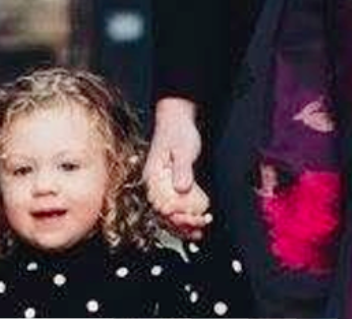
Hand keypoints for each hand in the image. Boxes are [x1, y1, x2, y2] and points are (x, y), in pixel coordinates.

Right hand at [145, 98, 212, 239]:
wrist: (177, 119)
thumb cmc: (177, 131)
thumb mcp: (182, 149)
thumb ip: (182, 169)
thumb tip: (181, 188)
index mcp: (151, 177)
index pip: (159, 206)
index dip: (175, 217)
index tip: (191, 220)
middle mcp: (153, 185)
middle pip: (162, 214)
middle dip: (181, 225)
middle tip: (200, 226)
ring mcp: (160, 187)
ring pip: (167, 215)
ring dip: (182, 226)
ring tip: (198, 232)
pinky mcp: (169, 187)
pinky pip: (173, 207)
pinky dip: (183, 218)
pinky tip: (194, 224)